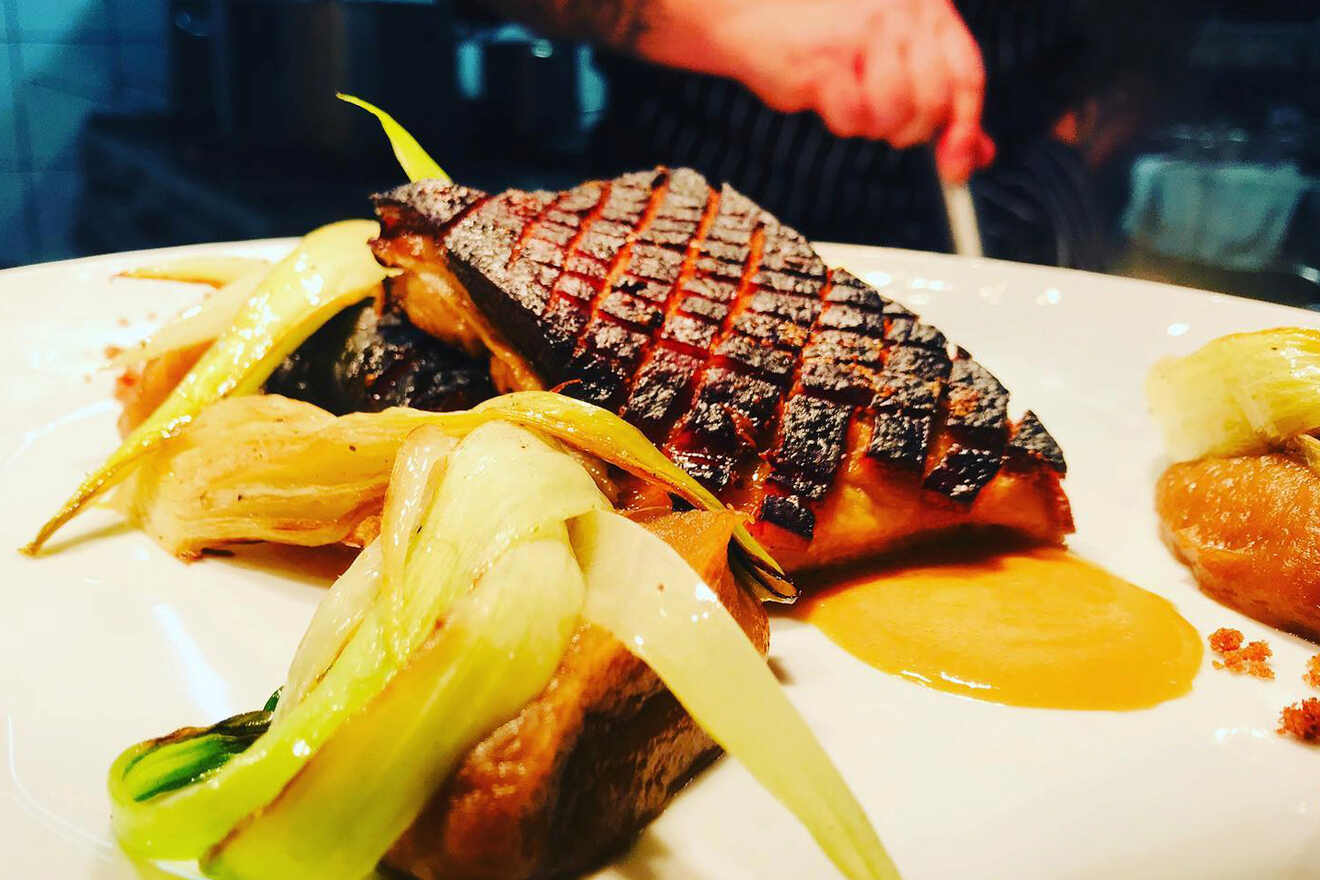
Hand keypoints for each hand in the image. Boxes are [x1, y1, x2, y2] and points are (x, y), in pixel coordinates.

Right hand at [640, 0, 993, 181]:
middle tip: (880, 121)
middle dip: (908, 130)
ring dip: (870, 125)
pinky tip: (821, 92)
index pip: (966, 75)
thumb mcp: (893, 61)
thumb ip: (937, 99)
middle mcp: (901, 12)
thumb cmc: (822, 39)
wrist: (751, 16)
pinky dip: (838, 121)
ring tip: (846, 99)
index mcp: (925, 6)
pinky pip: (852, 122)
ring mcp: (865, 34)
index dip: (965, 127)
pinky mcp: (828, 61)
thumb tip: (977, 153)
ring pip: (895, 116)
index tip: (957, 167)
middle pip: (933, 103)